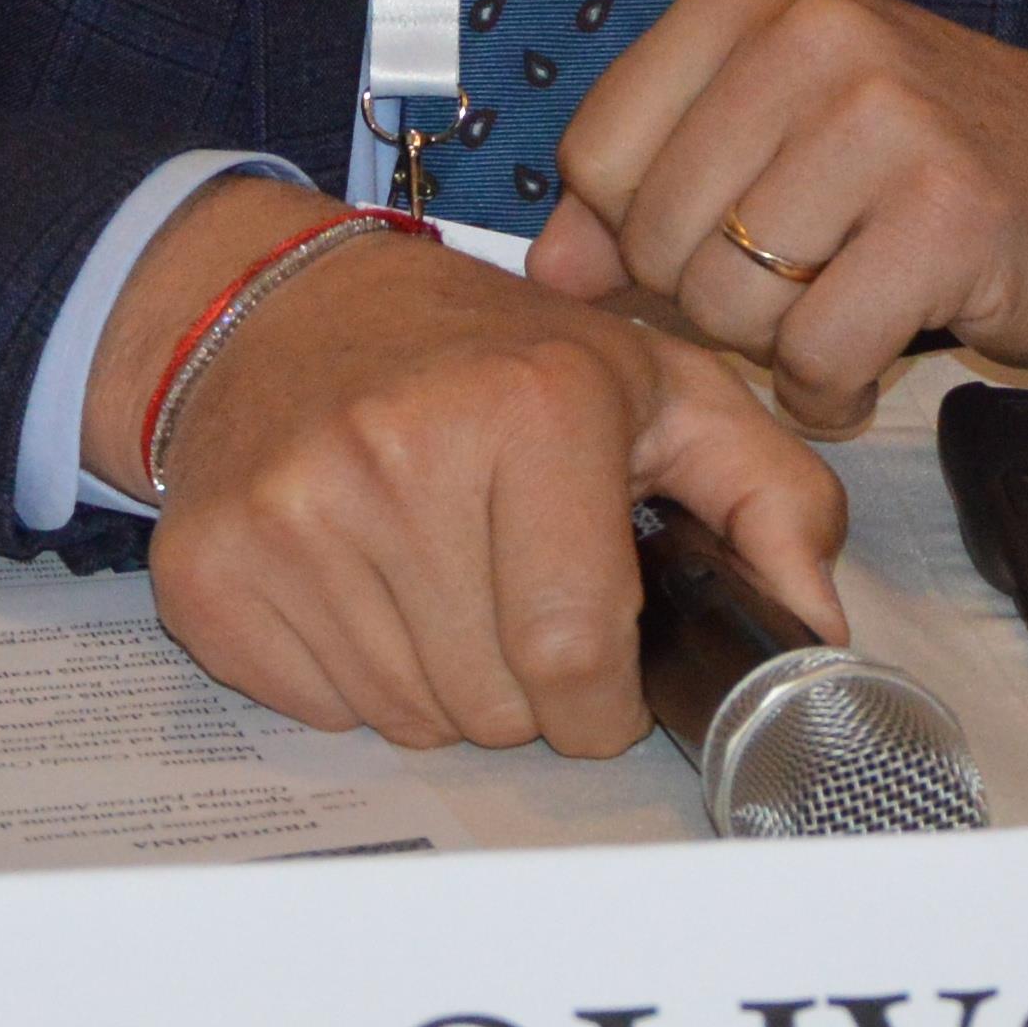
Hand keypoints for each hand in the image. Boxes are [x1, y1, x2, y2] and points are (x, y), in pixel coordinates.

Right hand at [97, 182, 844, 755]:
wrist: (280, 306)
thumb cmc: (485, 354)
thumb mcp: (655, 386)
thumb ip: (771, 498)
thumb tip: (816, 629)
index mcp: (533, 405)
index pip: (577, 654)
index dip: (604, 702)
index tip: (602, 680)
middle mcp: (402, 452)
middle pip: (496, 705)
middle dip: (530, 691)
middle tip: (516, 604)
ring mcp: (294, 514)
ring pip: (411, 719)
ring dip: (446, 688)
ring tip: (442, 585)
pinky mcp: (211, 567)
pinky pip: (319, 711)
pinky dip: (355, 682)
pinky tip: (365, 590)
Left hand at [524, 0, 1027, 431]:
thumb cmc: (923, 159)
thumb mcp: (774, 134)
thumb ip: (645, 188)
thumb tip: (548, 273)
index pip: (595, 156)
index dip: (638, 230)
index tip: (724, 228)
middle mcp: (815, 35)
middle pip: (656, 241)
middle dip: (715, 295)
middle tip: (807, 272)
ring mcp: (888, 119)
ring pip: (730, 305)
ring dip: (781, 343)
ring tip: (848, 298)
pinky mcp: (949, 215)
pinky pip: (819, 352)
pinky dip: (837, 383)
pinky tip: (882, 344)